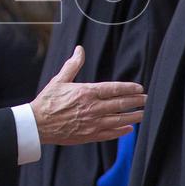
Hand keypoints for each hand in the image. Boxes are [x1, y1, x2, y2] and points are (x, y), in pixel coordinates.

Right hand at [31, 46, 145, 144]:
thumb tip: (80, 50)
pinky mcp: (89, 135)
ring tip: (142, 113)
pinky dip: (121, 131)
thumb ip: (73, 65)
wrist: (38, 124)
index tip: (140, 88)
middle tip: (146, 99)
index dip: (129, 88)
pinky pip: (110, 133)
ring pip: (118, 119)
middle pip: (120, 104)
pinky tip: (129, 129)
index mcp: (87, 92)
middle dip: (136, 101)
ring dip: (133, 116)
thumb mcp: (59, 80)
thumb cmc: (47, 101)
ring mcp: (92, 123)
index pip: (114, 89)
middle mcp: (92, 107)